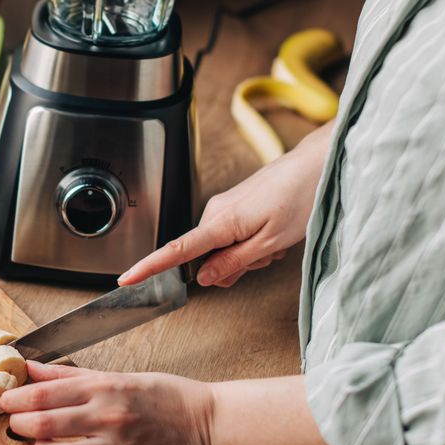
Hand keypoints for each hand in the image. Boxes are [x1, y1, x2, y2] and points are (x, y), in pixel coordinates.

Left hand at [0, 361, 217, 444]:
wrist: (210, 422)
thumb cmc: (166, 396)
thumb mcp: (119, 375)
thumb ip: (72, 376)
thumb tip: (33, 368)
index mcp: (106, 388)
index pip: (46, 393)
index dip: (17, 398)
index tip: (4, 400)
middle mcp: (110, 416)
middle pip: (47, 423)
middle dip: (21, 424)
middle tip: (14, 424)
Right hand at [119, 123, 332, 287]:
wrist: (316, 166)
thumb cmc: (300, 199)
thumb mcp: (270, 243)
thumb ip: (233, 262)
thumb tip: (204, 278)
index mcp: (221, 222)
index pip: (177, 251)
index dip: (150, 267)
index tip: (127, 279)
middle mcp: (216, 212)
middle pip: (207, 258)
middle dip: (234, 266)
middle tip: (266, 257)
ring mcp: (225, 206)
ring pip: (223, 249)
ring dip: (248, 254)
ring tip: (275, 242)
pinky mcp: (235, 204)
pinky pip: (233, 235)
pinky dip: (251, 242)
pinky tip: (273, 233)